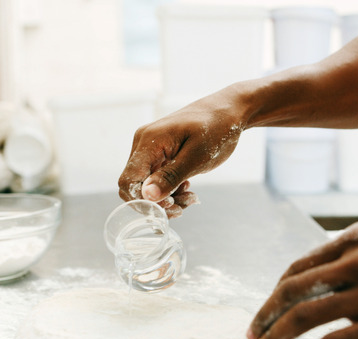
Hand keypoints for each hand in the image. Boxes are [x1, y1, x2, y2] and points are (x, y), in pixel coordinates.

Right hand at [118, 93, 246, 216]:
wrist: (228, 112)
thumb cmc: (217, 128)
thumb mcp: (197, 156)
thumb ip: (171, 176)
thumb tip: (147, 196)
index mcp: (149, 141)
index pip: (128, 180)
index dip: (143, 201)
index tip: (170, 207)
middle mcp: (143, 144)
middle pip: (136, 186)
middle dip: (159, 201)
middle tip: (183, 207)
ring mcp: (150, 149)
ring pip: (147, 186)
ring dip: (167, 198)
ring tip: (191, 198)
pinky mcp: (160, 154)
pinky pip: (157, 179)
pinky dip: (171, 189)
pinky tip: (187, 190)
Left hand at [246, 221, 357, 338]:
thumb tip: (333, 283)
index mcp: (355, 240)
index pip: (299, 268)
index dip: (276, 292)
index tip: (266, 309)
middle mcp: (355, 263)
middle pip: (292, 290)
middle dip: (265, 314)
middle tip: (251, 334)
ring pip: (305, 316)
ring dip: (276, 336)